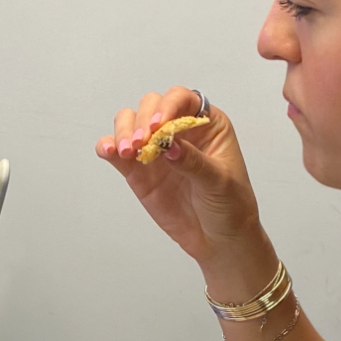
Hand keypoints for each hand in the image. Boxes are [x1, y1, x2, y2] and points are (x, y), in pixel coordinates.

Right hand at [95, 86, 261, 263]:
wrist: (219, 240)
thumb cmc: (230, 205)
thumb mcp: (219, 182)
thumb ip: (193, 161)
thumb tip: (168, 144)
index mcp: (206, 124)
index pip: (183, 100)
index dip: (168, 105)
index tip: (158, 125)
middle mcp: (178, 130)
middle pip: (151, 106)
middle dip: (142, 120)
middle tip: (142, 142)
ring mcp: (156, 149)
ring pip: (130, 123)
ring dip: (124, 132)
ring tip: (127, 151)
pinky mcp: (138, 170)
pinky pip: (117, 151)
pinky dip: (109, 147)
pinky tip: (109, 152)